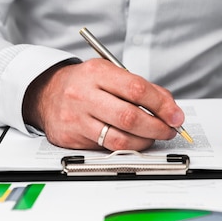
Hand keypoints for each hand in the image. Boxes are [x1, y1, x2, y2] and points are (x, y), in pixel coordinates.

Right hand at [22, 59, 183, 150]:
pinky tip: (132, 141)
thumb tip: (171, 109)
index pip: (137, 89)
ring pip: (119, 139)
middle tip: (169, 129)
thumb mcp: (110, 73)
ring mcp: (75, 118)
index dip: (161, 105)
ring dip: (144, 141)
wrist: (46, 93)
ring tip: (152, 137)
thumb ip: (142, 87)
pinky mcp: (70, 138)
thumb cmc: (85, 83)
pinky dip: (125, 147)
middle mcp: (84, 94)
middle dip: (157, 127)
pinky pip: (105, 148)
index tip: (175, 115)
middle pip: (129, 116)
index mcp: (97, 72)